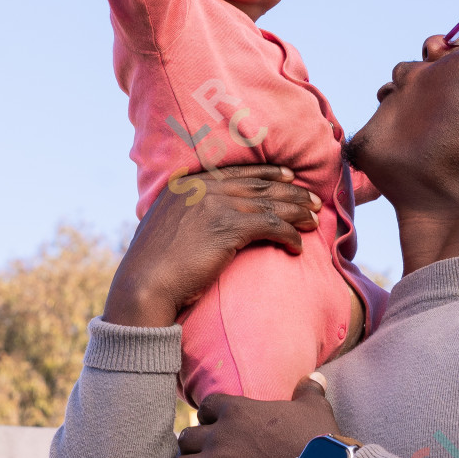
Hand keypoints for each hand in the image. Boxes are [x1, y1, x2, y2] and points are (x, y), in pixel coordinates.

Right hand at [103, 165, 319, 328]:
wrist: (144, 285)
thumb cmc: (153, 266)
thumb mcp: (165, 226)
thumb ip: (185, 213)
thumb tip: (201, 220)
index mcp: (187, 183)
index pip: (237, 172)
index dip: (268, 173)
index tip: (289, 176)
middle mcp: (202, 188)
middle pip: (258, 184)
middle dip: (291, 191)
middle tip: (313, 199)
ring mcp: (215, 205)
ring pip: (269, 202)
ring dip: (296, 211)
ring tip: (314, 220)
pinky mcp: (227, 227)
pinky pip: (270, 225)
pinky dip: (288, 234)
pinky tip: (298, 246)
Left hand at [173, 375, 341, 457]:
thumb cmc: (317, 442)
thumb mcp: (315, 409)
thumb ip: (308, 391)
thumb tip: (315, 378)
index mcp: (237, 411)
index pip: (206, 407)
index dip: (208, 418)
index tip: (214, 428)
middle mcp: (219, 436)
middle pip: (186, 439)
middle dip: (192, 450)